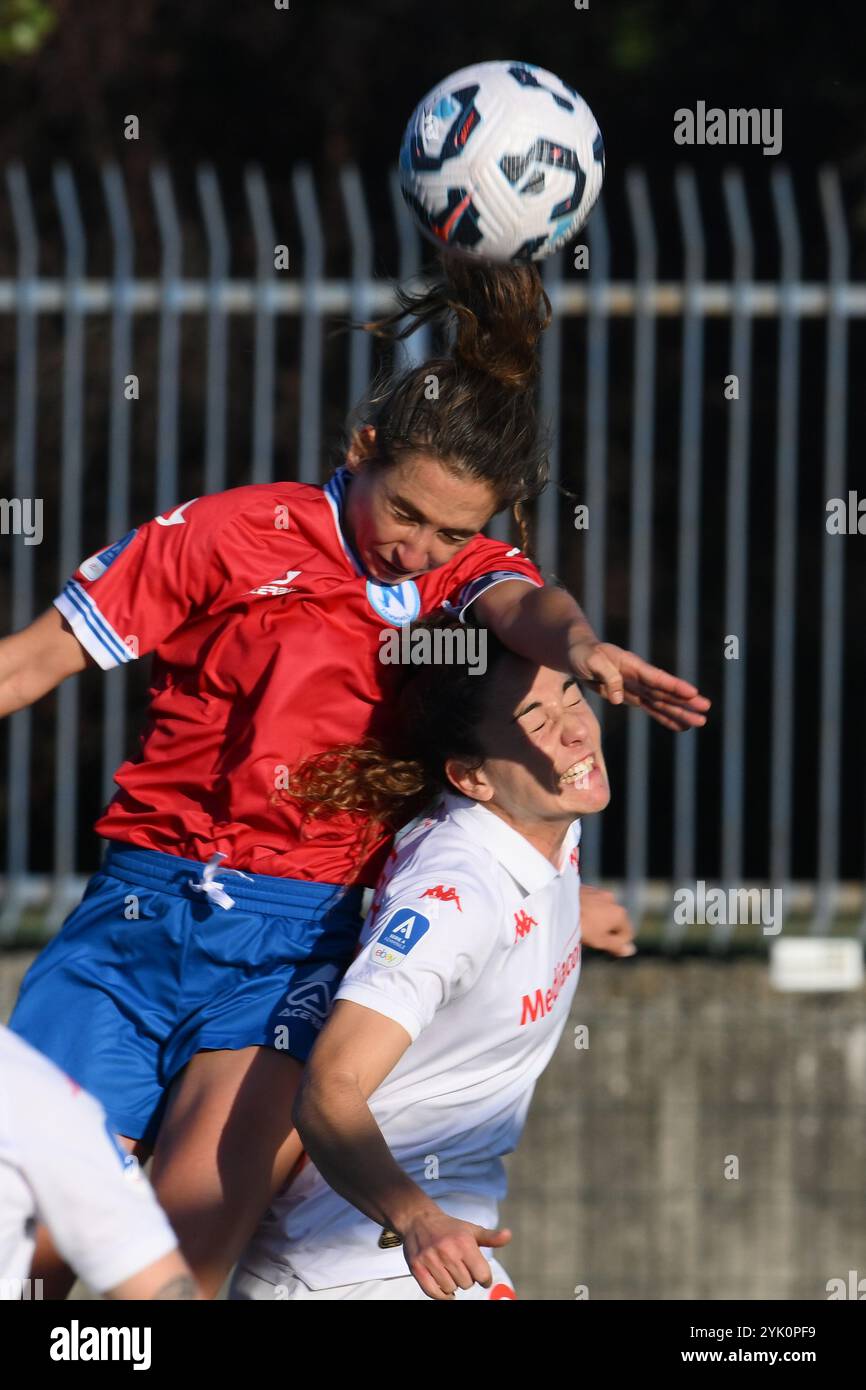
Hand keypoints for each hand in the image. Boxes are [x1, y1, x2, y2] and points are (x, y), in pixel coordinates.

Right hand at [403, 1206, 511, 1300]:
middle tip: (461, 1268)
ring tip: (450, 1272)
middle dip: (467, 1279)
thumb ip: (491, 1237)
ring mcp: (431, 1259)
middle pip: (467, 1284)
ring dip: (453, 1285)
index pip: (482, 1275)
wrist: (419, 1220)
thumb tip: (508, 1236)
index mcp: (464, 1242)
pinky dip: (441, 1294)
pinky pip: (433, 1293)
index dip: (484, 1278)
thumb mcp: (472, 1230)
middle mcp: (447, 1250)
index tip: (481, 1276)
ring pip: (451, 1289)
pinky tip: (444, 1286)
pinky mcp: (417, 1267)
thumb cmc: (448, 1228)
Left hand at [568, 639, 710, 731]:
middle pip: (664, 692)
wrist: (577, 652)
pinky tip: (680, 726)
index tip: (693, 693)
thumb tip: (618, 700)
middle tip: (705, 712)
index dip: (673, 686)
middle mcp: (638, 677)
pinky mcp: (631, 697)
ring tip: (700, 722)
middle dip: (685, 703)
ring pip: (662, 703)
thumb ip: (607, 676)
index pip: (655, 677)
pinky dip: (665, 718)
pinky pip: (651, 709)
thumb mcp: (590, 660)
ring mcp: (637, 687)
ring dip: (680, 713)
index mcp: (631, 665)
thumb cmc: (583, 653)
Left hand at [580, 884, 636, 956]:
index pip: (627, 934)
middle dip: (606, 930)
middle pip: (615, 921)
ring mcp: (599, 892)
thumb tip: (631, 950)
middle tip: (590, 937)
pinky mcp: (587, 888)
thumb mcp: (600, 941)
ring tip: (582, 926)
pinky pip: (592, 902)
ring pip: (603, 911)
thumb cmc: (581, 926)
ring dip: (597, 919)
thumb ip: (617, 946)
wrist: (557, 904)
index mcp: (620, 913)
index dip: (616, 944)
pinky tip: (577, 915)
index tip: (601, 946)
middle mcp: (613, 900)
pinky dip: (588, 909)